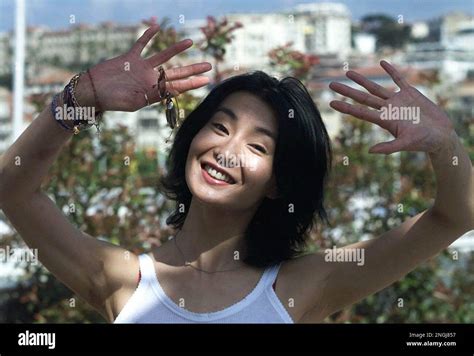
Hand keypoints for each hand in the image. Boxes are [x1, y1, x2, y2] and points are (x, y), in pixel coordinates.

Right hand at [76, 25, 211, 111]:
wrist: (92, 91)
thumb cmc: (111, 101)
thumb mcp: (133, 102)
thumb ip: (152, 96)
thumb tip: (169, 91)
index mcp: (153, 91)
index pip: (177, 87)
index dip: (191, 83)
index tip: (206, 80)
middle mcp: (150, 79)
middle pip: (176, 73)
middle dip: (192, 70)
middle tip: (209, 66)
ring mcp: (141, 68)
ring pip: (162, 56)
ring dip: (176, 49)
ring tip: (191, 42)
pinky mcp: (129, 58)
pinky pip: (141, 44)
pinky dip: (148, 36)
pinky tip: (157, 27)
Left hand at [328, 60, 454, 153]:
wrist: (441, 136)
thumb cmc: (424, 142)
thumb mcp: (405, 144)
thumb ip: (388, 147)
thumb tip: (370, 151)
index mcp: (385, 120)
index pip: (360, 112)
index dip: (346, 107)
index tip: (331, 102)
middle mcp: (387, 109)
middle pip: (363, 97)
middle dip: (347, 91)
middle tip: (331, 85)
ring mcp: (398, 101)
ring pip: (376, 87)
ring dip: (362, 80)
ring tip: (348, 72)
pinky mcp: (410, 93)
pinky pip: (399, 79)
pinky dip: (391, 71)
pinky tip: (382, 63)